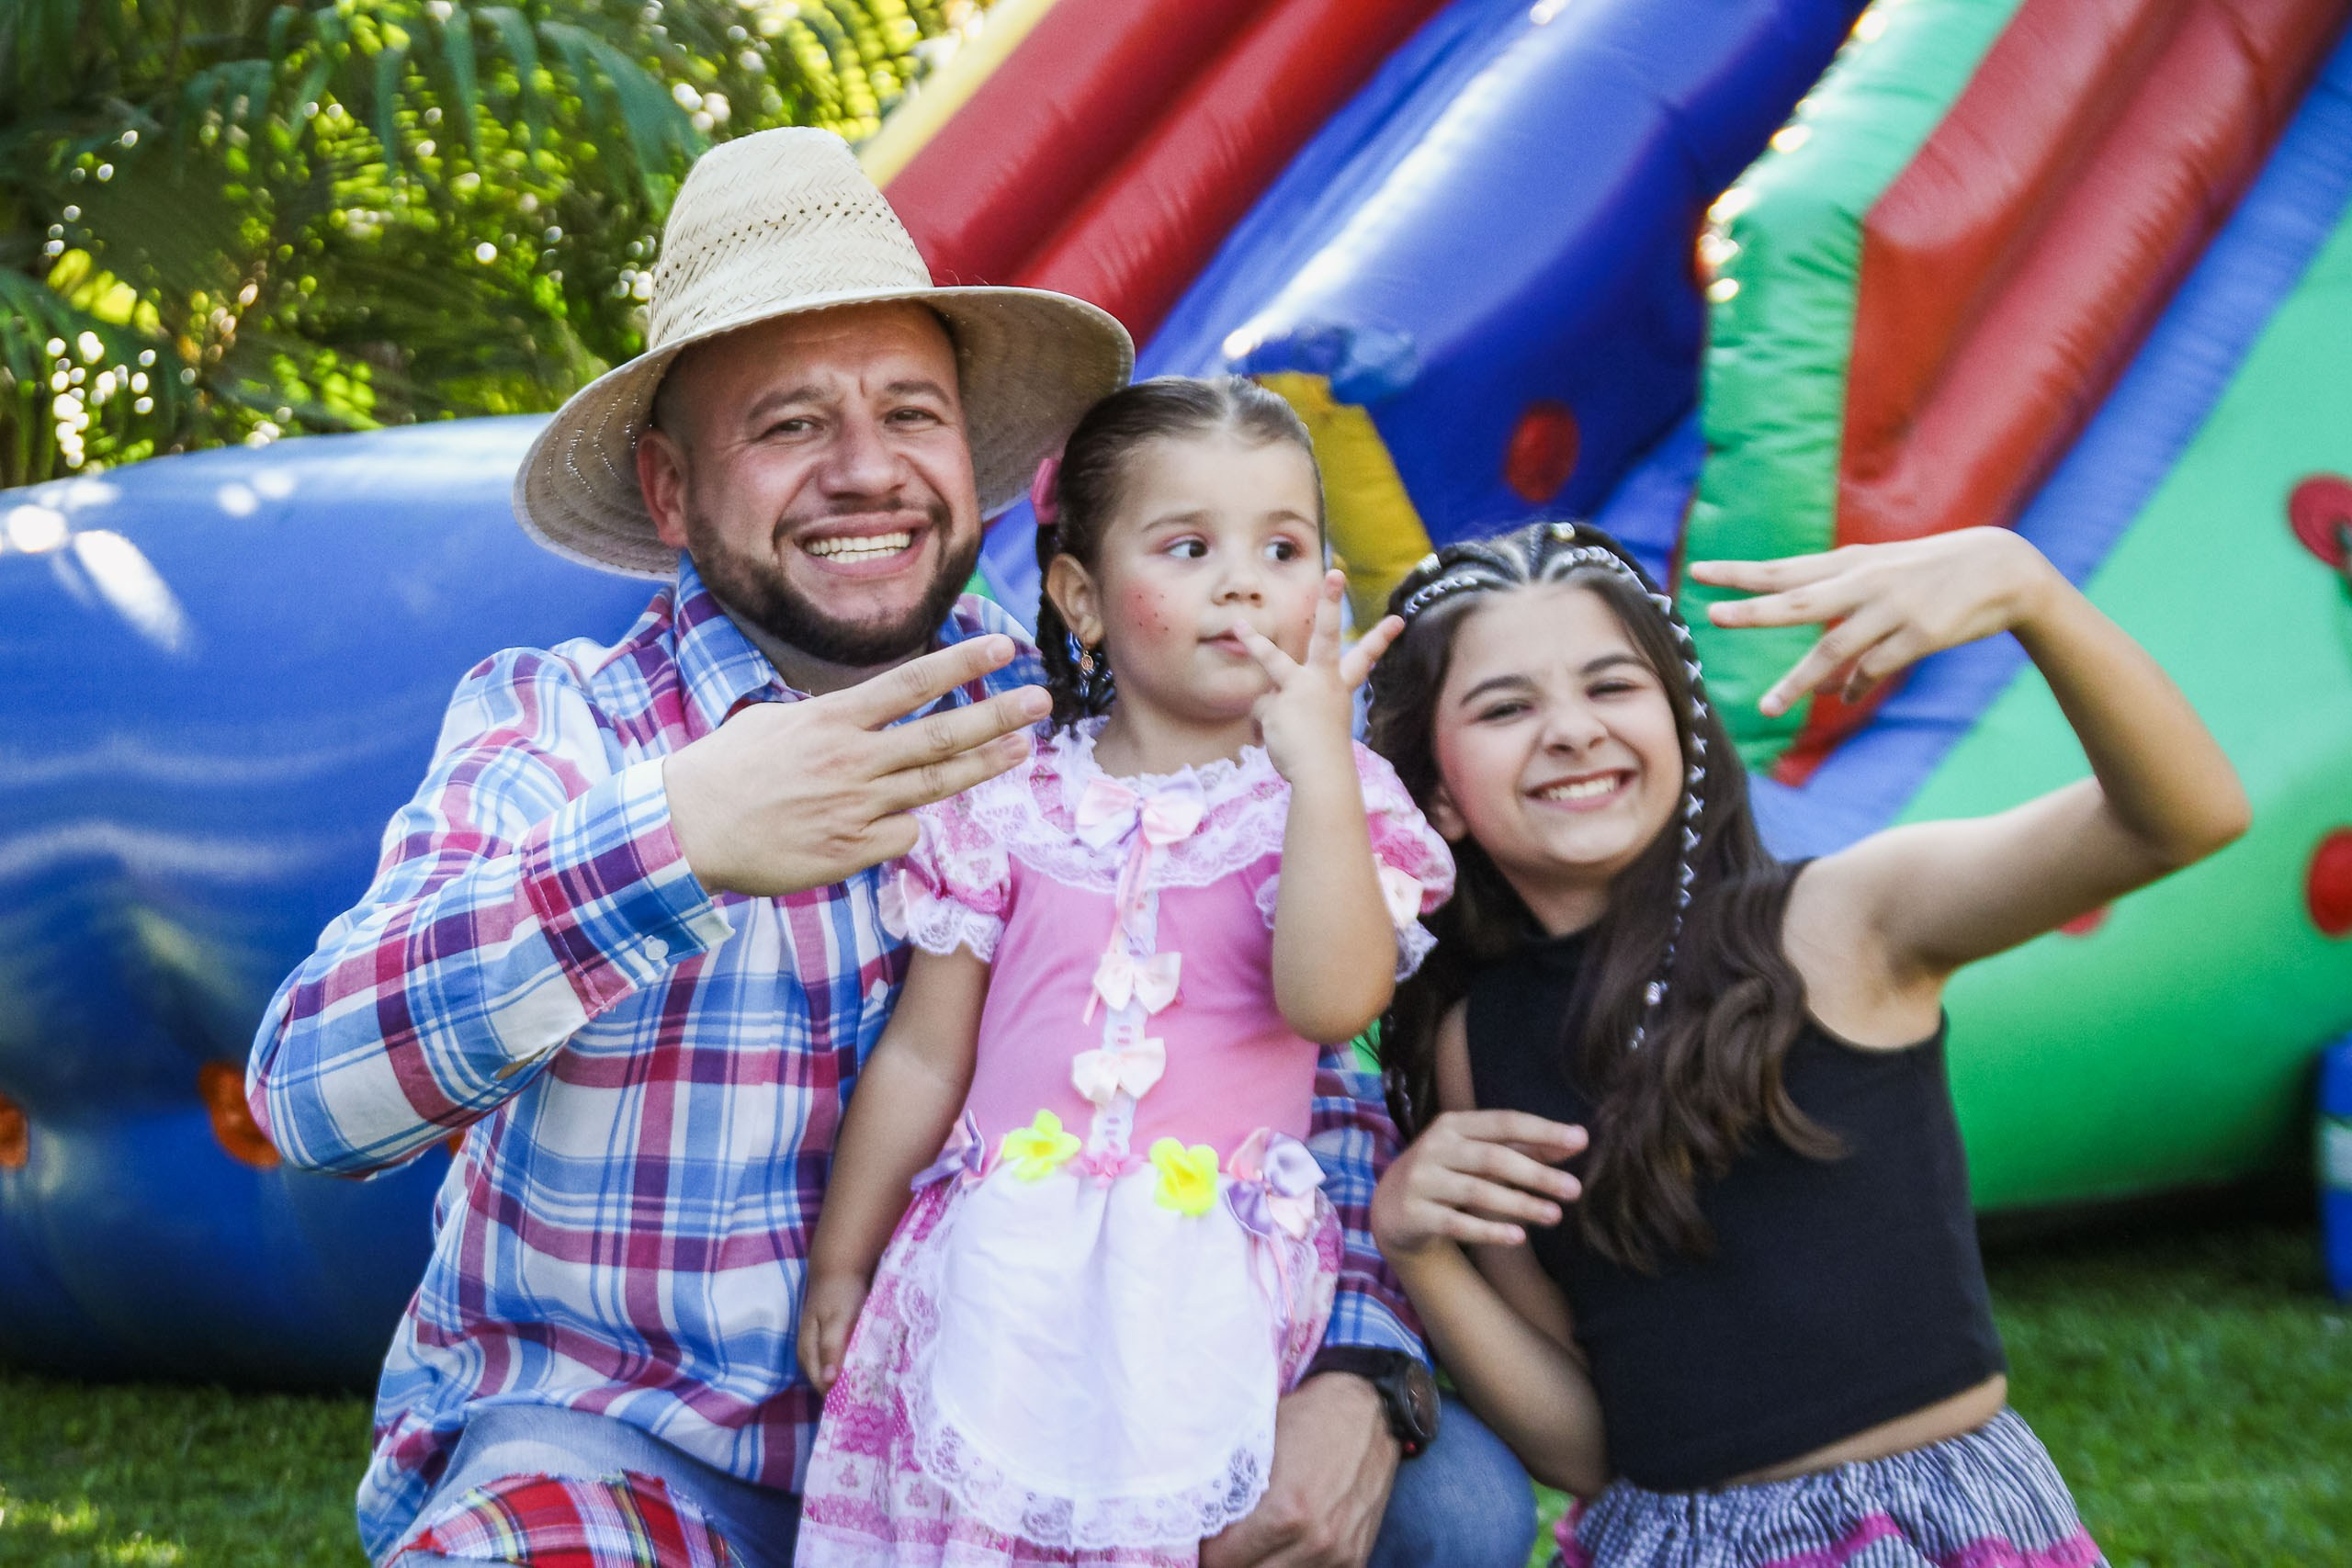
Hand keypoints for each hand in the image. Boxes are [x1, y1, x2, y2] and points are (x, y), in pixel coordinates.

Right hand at [663, 635, 1049, 895]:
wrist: (686, 832)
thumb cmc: (722, 772)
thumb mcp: (773, 724)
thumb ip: (828, 722)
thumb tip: (859, 720)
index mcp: (833, 720)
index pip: (912, 683)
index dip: (963, 665)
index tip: (1004, 648)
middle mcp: (854, 760)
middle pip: (943, 734)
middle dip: (999, 715)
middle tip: (1042, 701)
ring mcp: (858, 808)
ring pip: (937, 784)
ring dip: (986, 765)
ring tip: (1023, 749)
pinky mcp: (854, 851)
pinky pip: (902, 835)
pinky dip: (902, 826)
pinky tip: (877, 826)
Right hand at [797, 1272, 869, 1395]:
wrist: (840, 1270)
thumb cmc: (838, 1294)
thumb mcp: (836, 1320)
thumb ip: (831, 1348)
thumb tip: (828, 1381)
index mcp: (807, 1353)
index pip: (822, 1387)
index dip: (841, 1396)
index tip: (863, 1402)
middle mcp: (810, 1357)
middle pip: (827, 1385)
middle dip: (848, 1391)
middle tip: (874, 1397)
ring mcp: (819, 1351)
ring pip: (835, 1376)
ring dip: (852, 1380)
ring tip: (875, 1387)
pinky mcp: (831, 1345)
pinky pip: (841, 1364)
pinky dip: (854, 1368)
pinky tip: (869, 1370)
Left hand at [1200, 1373, 1397, 1567]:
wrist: (1369, 1410)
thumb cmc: (1307, 1419)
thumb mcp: (1258, 1445)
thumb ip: (1231, 1490)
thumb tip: (1199, 1522)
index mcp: (1283, 1512)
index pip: (1223, 1561)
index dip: (1208, 1551)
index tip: (1205, 1541)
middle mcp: (1313, 1540)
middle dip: (1233, 1561)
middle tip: (1227, 1545)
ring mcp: (1338, 1553)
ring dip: (1262, 1564)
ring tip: (1256, 1544)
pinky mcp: (1356, 1557)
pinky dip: (1293, 1565)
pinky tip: (1285, 1546)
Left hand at [1235, 570, 1402, 784]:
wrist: (1322, 775)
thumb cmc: (1322, 756)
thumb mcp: (1314, 724)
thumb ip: (1293, 703)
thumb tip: (1266, 700)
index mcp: (1338, 688)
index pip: (1363, 659)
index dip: (1381, 638)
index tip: (1397, 619)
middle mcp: (1321, 681)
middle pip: (1327, 636)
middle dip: (1330, 603)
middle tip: (1335, 574)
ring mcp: (1299, 688)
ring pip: (1272, 659)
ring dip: (1254, 640)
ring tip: (1239, 625)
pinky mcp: (1278, 702)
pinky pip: (1261, 712)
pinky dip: (1264, 727)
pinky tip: (1277, 738)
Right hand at [1371, 1110, 1585, 1257]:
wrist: (1391, 1210)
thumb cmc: (1448, 1176)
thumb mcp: (1478, 1155)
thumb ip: (1524, 1148)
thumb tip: (1577, 1140)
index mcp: (1453, 1125)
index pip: (1504, 1122)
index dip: (1543, 1131)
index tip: (1580, 1140)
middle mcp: (1434, 1148)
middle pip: (1493, 1158)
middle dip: (1537, 1174)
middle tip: (1575, 1189)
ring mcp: (1421, 1181)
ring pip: (1477, 1192)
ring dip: (1520, 1204)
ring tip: (1555, 1216)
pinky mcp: (1413, 1214)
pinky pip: (1457, 1224)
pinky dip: (1489, 1231)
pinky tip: (1519, 1237)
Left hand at [1689, 528, 2058, 715]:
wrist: (2003, 568)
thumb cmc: (1932, 573)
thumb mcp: (1883, 574)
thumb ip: (1843, 607)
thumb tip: (1827, 667)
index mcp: (1852, 563)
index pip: (1785, 569)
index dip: (1742, 572)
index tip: (1697, 572)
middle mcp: (1866, 581)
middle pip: (1800, 599)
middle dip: (1755, 609)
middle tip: (1711, 616)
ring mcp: (1893, 608)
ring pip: (1835, 647)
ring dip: (1799, 681)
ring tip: (1767, 708)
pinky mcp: (1921, 634)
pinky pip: (1877, 667)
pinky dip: (1857, 684)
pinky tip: (1845, 696)